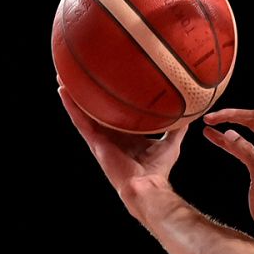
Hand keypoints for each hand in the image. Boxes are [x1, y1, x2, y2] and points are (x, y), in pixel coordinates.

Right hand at [57, 83, 185, 209]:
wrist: (147, 184)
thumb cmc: (158, 168)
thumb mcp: (171, 142)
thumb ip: (177, 128)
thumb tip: (190, 112)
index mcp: (126, 133)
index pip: (115, 111)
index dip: (109, 97)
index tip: (106, 77)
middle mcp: (110, 134)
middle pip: (95, 108)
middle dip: (86, 91)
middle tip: (79, 69)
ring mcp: (100, 138)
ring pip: (82, 111)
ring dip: (73, 93)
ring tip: (63, 74)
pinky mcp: (95, 143)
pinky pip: (80, 121)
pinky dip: (71, 106)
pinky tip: (63, 91)